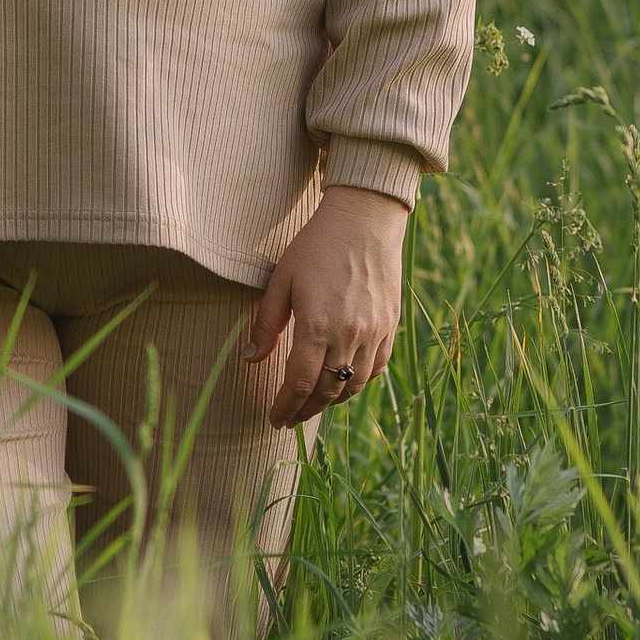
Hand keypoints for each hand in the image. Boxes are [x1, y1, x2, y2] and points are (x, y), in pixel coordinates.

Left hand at [245, 185, 410, 429]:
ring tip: (313, 403)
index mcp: (317, 326)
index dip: (286, 407)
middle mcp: (349, 335)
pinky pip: (375, 367)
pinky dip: (358, 381)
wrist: (364, 220)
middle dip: (305, 410)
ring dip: (331, 400)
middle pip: (327, 391)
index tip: (275, 419)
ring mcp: (373, 332)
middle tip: (289, 418)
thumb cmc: (316, 246)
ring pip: (353, 384)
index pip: (300, 384)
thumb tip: (250, 359)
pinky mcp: (389, 325)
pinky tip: (344, 381)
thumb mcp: (281, 281)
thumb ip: (266, 324)